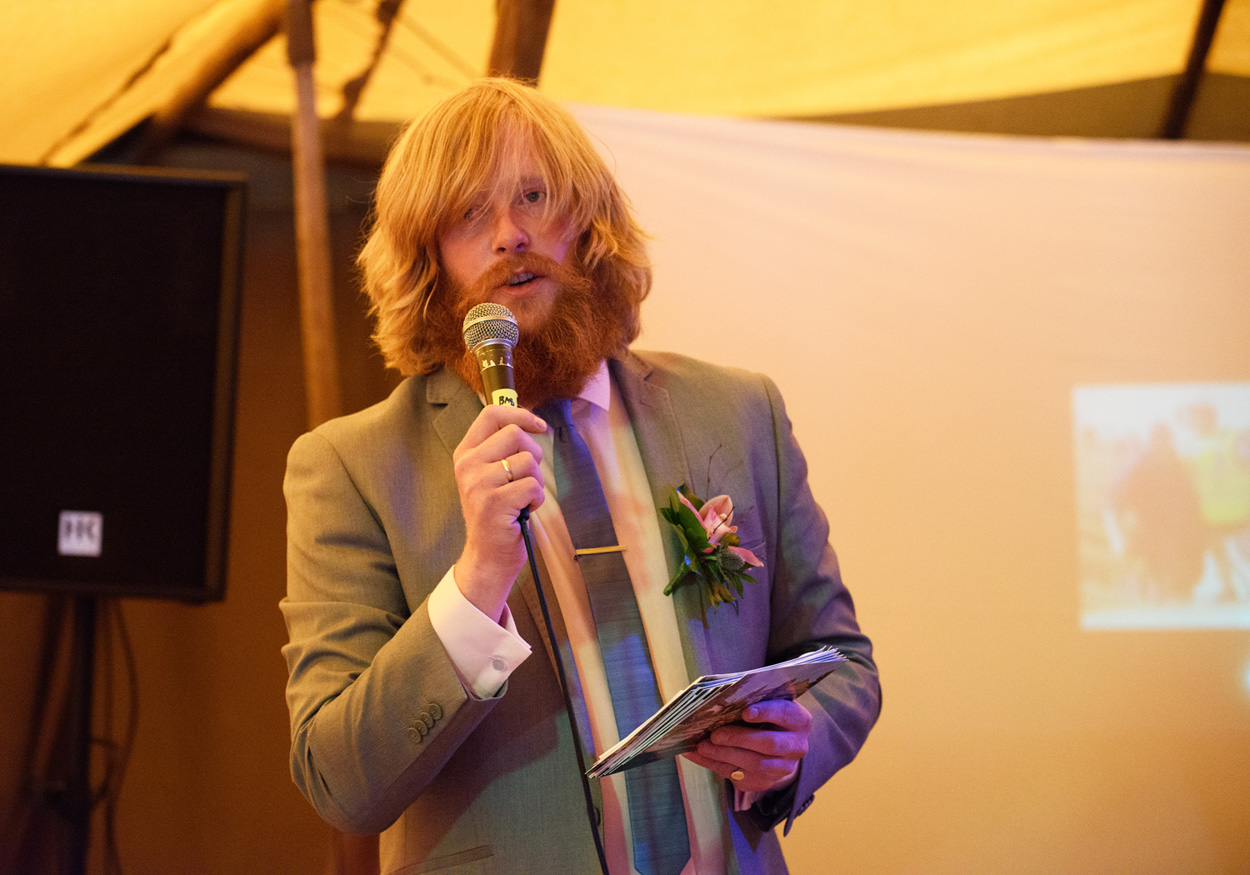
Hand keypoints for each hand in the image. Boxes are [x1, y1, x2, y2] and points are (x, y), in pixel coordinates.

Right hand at [452, 404, 547, 621]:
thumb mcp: (491, 475)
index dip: (521, 414)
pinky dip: (537, 499)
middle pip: (515, 433)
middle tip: (527, 478)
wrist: (487, 556)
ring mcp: (478, 484)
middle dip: (534, 454)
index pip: (492, 414)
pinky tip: (524, 511)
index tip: (539, 426)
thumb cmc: (497, 514)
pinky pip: (533, 486)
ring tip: (523, 499)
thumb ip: (502, 449)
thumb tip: (530, 422)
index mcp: (465, 453)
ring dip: (536, 481)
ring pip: (528, 461)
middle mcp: (467, 465)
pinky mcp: (494, 502)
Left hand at [682, 699, 811, 793]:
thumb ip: (751, 701)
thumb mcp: (766, 704)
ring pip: (754, 765)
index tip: (745, 712)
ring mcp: (782, 768)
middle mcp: (796, 747)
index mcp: (799, 721)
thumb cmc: (766, 717)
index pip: (785, 714)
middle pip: (769, 744)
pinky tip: (699, 755)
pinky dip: (715, 765)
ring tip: (703, 746)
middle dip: (739, 738)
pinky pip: (739, 777)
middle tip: (715, 734)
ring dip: (724, 755)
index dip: (766, 713)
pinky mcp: (765, 782)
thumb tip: (718, 702)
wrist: (776, 745)